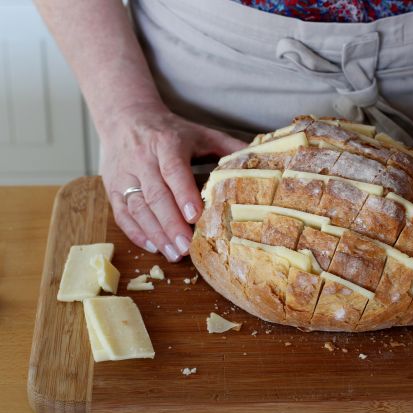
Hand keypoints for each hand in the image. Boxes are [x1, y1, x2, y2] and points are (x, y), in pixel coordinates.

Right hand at [100, 104, 246, 261]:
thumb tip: (260, 162)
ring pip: (137, 208)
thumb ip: (229, 148)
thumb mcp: (200, 133)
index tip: (195, 216)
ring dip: (155, 234)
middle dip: (171, 224)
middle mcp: (142, 159)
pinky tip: (153, 246)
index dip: (183, 194)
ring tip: (173, 254)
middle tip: (186, 247)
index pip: (173, 171)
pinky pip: (121, 214)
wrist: (125, 117)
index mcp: (167, 143)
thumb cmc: (170, 131)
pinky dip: (136, 233)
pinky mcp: (112, 187)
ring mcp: (124, 175)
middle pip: (155, 195)